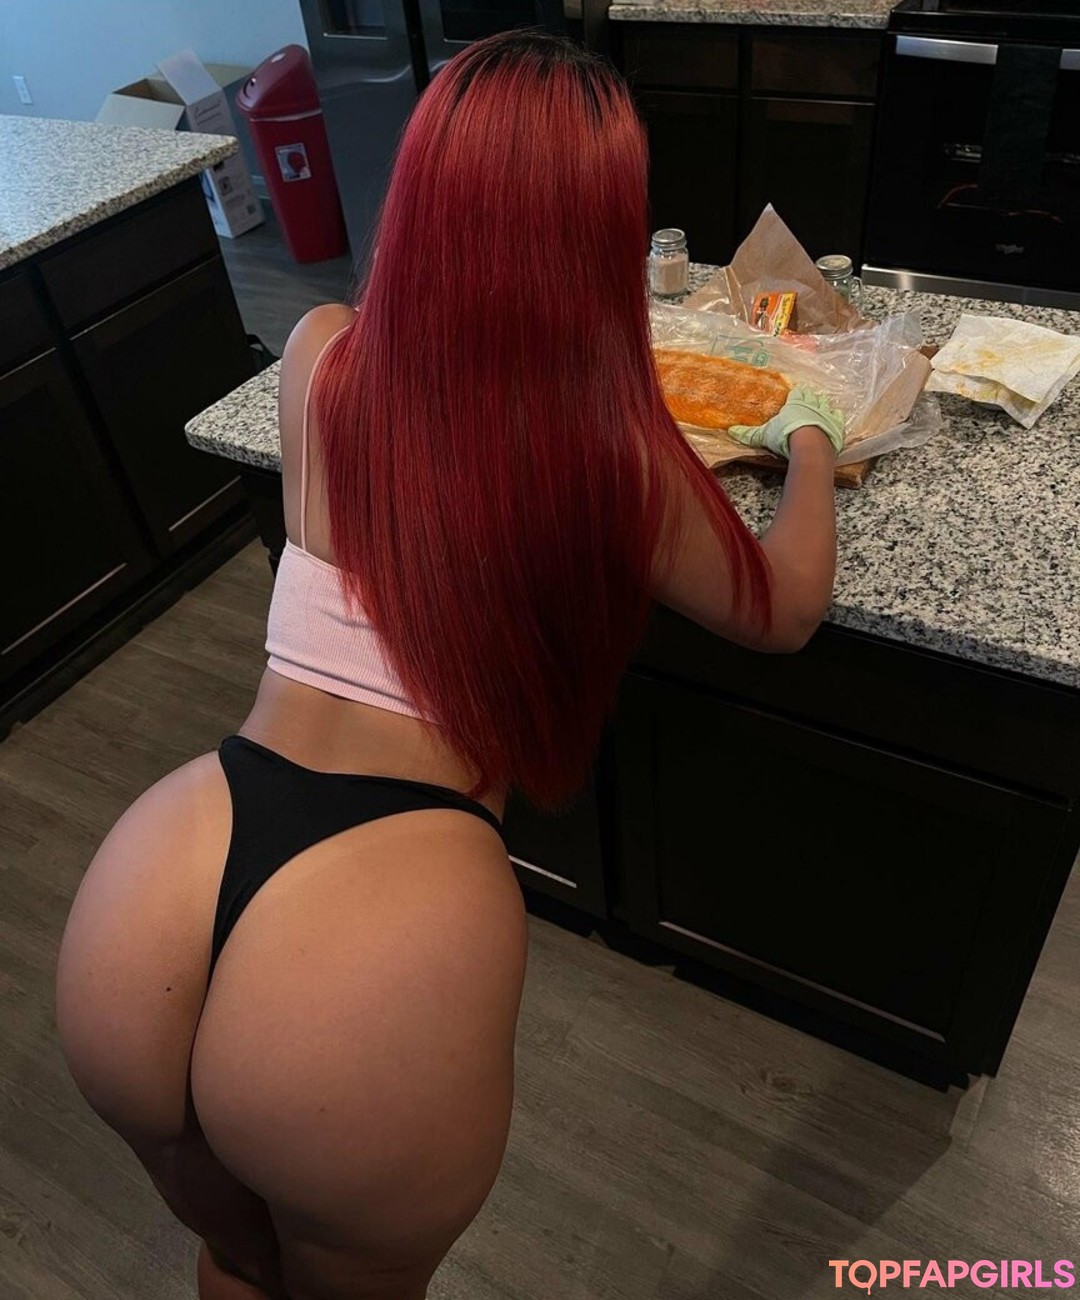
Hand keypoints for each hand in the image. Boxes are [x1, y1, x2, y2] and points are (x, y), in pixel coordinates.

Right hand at [728, 386, 845, 458]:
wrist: (810, 446)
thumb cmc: (786, 436)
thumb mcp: (765, 435)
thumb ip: (750, 433)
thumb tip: (731, 431)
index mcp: (795, 403)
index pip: (796, 393)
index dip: (796, 394)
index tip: (795, 393)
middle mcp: (812, 405)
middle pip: (812, 397)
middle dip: (810, 397)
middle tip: (809, 397)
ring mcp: (826, 415)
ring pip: (826, 405)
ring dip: (824, 406)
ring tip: (823, 405)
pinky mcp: (836, 427)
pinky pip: (838, 419)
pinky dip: (837, 418)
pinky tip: (836, 418)